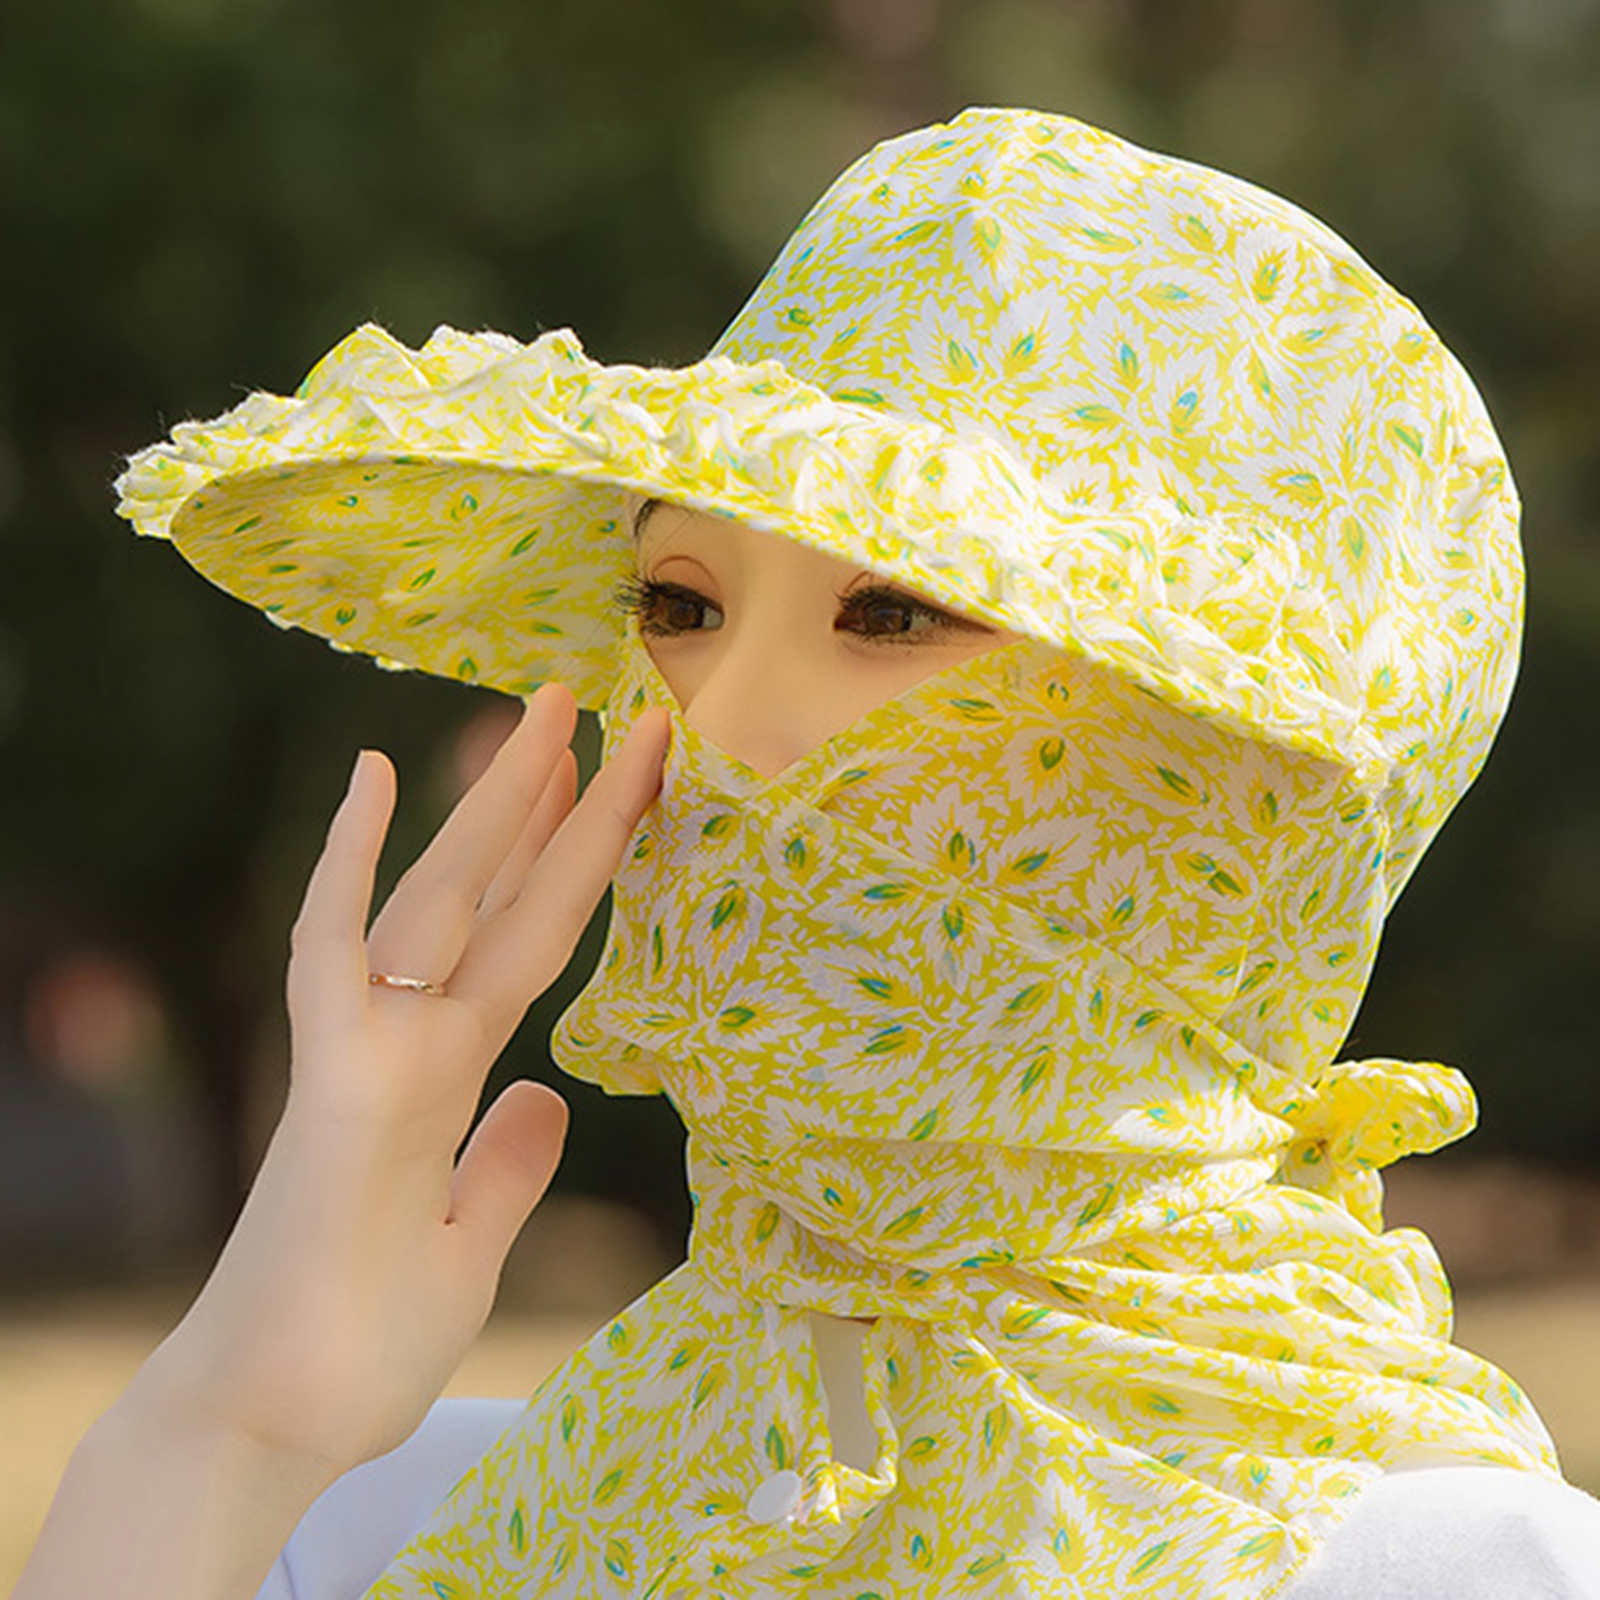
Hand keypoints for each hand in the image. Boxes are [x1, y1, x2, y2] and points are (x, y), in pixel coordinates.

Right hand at [141, 683, 668, 1479]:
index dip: (576, 861)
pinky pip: (333, 955)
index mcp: (447, 1075)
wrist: (274, 1424)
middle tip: (600, 701)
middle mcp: (409, 1044)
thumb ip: (505, 1163)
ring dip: (495, 805)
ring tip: (547, 716)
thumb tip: (550, 1096)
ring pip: (440, 904)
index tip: (618, 782)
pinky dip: (349, 865)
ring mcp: (369, 1055)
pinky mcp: (330, 1088)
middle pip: (492, 897)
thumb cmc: (361, 1341)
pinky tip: (371, 775)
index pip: (528, 942)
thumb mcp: (470, 1243)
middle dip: (550, 799)